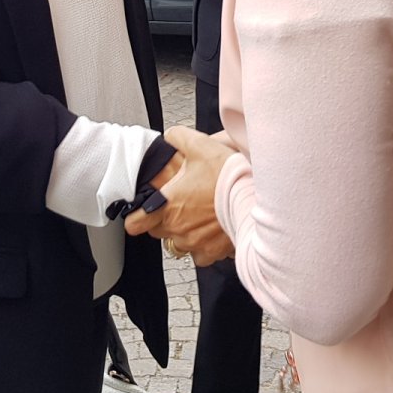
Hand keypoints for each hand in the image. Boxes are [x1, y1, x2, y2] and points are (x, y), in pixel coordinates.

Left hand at [126, 126, 238, 265]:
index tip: (142, 214)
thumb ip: (178, 137)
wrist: (257, 196)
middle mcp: (178, 228)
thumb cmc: (228, 175)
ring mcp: (194, 243)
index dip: (136, 218)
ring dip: (184, 233)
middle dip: (165, 220)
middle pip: (157, 232)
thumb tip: (170, 137)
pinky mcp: (212, 253)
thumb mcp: (200, 145)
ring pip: (178, 244)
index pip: (135, 223)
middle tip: (182, 206)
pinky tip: (211, 232)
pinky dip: (202, 246)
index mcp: (168, 205)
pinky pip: (199, 255)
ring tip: (199, 218)